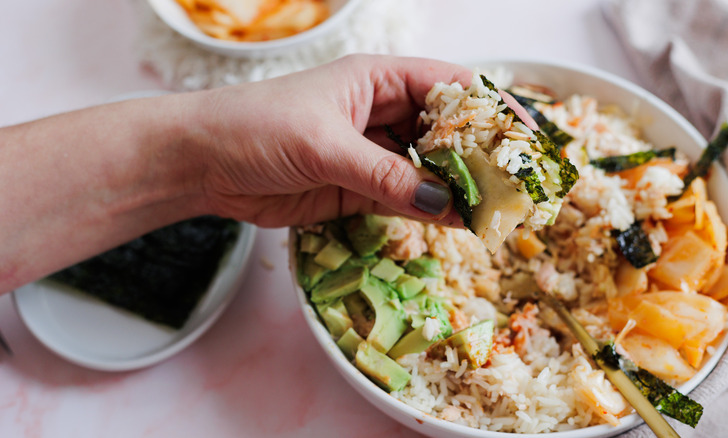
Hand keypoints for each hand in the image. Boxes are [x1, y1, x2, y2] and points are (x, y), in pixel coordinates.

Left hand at [189, 54, 532, 227]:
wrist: (202, 164)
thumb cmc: (258, 128)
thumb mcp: (326, 145)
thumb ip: (386, 176)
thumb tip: (447, 203)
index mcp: (377, 80)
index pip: (450, 87)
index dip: (491, 108)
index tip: (525, 137)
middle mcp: (382, 113)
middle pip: (447, 132)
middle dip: (482, 156)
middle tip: (518, 185)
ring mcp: (373, 154)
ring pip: (431, 170)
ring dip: (461, 189)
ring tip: (498, 210)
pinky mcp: (360, 189)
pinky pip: (407, 199)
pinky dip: (433, 211)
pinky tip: (459, 223)